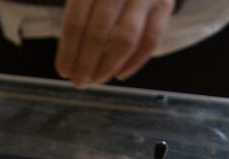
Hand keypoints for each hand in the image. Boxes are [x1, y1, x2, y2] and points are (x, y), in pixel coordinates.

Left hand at [56, 0, 171, 86]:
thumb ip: (80, 10)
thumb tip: (70, 56)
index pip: (76, 21)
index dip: (68, 51)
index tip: (63, 71)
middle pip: (99, 32)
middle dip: (85, 62)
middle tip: (78, 81)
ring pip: (126, 39)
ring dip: (108, 65)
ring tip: (96, 79)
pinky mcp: (165, 3)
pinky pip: (151, 39)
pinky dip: (136, 61)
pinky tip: (120, 73)